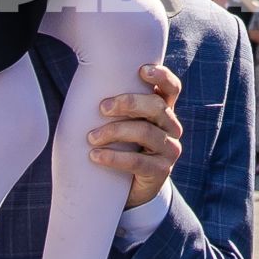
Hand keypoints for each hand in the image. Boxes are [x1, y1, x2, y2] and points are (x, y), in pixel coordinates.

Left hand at [87, 63, 183, 206]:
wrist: (128, 188)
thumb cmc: (120, 145)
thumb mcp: (123, 122)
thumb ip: (118, 104)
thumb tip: (87, 81)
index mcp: (163, 110)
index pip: (171, 88)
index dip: (161, 76)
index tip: (141, 70)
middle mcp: (171, 127)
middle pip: (156, 106)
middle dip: (128, 103)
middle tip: (102, 107)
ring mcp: (170, 150)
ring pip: (145, 132)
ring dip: (114, 131)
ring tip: (91, 138)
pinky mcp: (161, 171)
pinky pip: (137, 161)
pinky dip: (113, 157)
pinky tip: (94, 156)